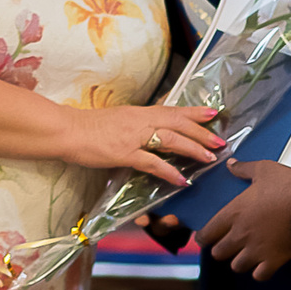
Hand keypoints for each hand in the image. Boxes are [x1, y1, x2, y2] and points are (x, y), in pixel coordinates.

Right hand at [62, 103, 222, 185]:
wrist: (68, 130)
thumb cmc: (90, 127)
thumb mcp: (119, 119)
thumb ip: (136, 123)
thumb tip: (150, 130)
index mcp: (141, 111)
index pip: (174, 110)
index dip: (195, 111)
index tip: (214, 113)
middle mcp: (142, 120)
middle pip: (179, 123)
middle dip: (202, 132)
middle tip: (221, 141)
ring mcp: (134, 136)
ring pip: (171, 140)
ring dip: (193, 148)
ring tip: (210, 158)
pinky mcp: (125, 153)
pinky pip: (152, 163)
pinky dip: (169, 171)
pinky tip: (182, 180)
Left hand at [198, 158, 290, 279]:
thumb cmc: (287, 182)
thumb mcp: (263, 169)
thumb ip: (243, 169)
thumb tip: (230, 164)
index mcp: (234, 213)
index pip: (206, 235)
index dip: (204, 237)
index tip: (207, 236)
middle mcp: (241, 235)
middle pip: (218, 254)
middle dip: (222, 248)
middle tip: (230, 242)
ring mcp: (257, 250)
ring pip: (236, 266)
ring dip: (240, 260)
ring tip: (247, 252)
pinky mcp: (274, 260)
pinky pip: (259, 275)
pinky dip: (260, 271)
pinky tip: (264, 262)